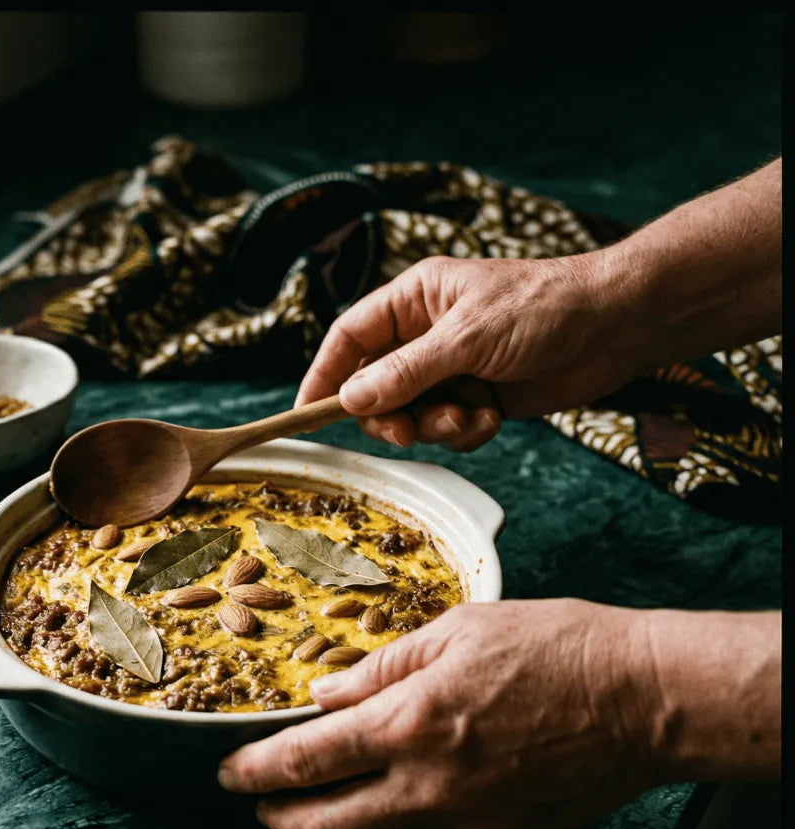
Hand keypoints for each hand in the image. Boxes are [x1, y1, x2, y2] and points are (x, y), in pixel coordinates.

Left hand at [217, 599, 664, 828]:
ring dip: (337, 828)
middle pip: (325, 827)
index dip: (257, 772)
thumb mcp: (456, 631)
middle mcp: (428, 787)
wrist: (643, 699)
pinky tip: (395, 803)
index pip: (305, 761)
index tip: (229, 775)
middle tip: (263, 807)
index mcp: (409, 724)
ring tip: (322, 805)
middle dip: (280, 822)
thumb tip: (324, 695)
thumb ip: (381, 669)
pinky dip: (397, 828)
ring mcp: (465, 823)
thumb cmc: (553, 647)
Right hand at [296, 253, 633, 452]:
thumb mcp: (467, 338)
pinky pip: (448, 427)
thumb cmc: (544, 308)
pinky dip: (466, 430)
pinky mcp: (477, 396)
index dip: (324, 374)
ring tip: (470, 414)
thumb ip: (405, 372)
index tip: (307, 412)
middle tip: (407, 432)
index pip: (349, 338)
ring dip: (436, 426)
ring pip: (412, 413)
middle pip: (374, 386)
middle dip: (390, 415)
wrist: (616, 326)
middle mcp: (425, 334)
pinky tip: (493, 416)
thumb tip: (351, 398)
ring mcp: (451, 368)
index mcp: (414, 300)